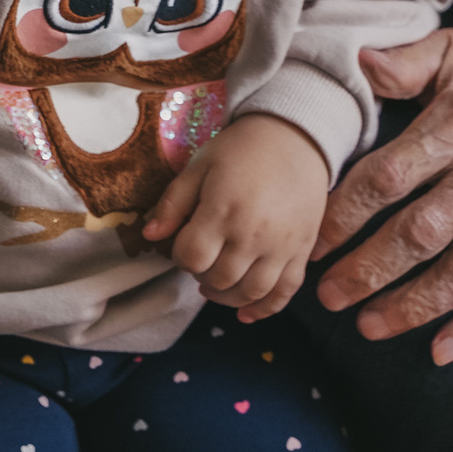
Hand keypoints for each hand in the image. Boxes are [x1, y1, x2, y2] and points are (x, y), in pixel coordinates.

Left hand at [142, 112, 326, 320]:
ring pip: (250, 293)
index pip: (192, 257)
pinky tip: (246, 313)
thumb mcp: (198, 166)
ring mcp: (282, 247)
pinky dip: (265, 308)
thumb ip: (173, 203)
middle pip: (219, 279)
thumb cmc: (241, 149)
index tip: (182, 243)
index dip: (179, 256)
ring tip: (213, 285)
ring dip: (226, 297)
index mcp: (223, 211)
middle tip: (198, 258)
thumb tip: (149, 235)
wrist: (295, 138)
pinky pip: (285, 293)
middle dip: (200, 274)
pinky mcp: (303, 252)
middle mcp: (254, 235)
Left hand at [313, 17, 452, 362]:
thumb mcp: (450, 48)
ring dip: (417, 306)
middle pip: (425, 233)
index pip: (392, 178)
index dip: (348, 213)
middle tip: (328, 296)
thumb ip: (401, 62)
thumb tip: (356, 62)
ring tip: (369, 327)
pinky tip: (442, 351)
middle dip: (371, 269)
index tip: (312, 241)